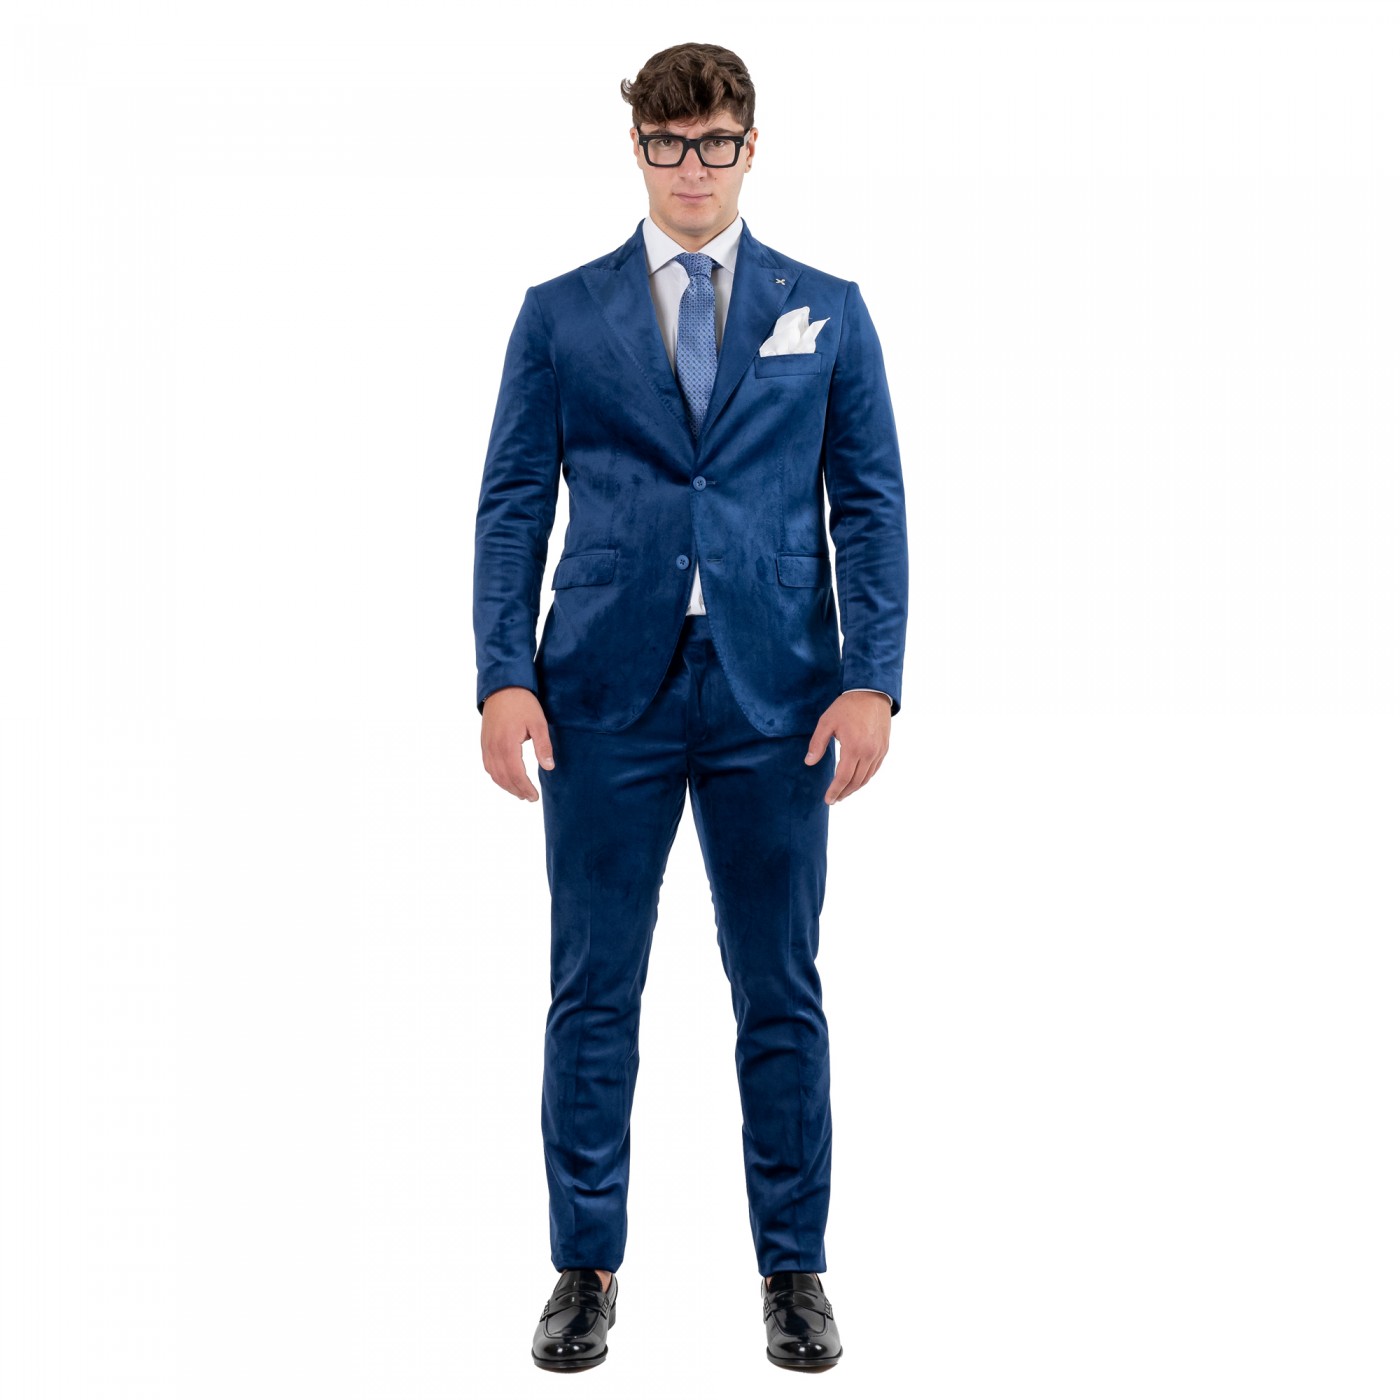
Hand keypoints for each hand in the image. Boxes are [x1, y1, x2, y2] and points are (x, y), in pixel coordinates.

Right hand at [480, 686, 554, 800]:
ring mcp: (486, 746)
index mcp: (508, 745)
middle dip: (517, 791)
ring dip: (506, 786)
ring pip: (494, 774)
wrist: (502, 687)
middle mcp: (494, 748)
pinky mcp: (484, 742)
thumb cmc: (522, 704)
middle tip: (530, 798)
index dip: (525, 788)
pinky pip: (488, 765)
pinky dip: (496, 777)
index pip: (516, 775)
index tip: (535, 796)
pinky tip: (505, 779)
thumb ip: (543, 746)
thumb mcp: (538, 723)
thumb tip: (549, 767)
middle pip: (504, 778)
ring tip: (519, 793)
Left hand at [805, 691, 890, 803]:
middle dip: (844, 793)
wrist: (872, 693)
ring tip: (844, 793)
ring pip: (866, 778)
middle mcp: (869, 753)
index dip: (835, 791)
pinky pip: (874, 769)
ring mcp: (879, 751)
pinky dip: (865, 778)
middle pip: (855, 782)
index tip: (828, 800)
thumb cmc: (847, 706)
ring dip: (854, 788)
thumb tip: (809, 762)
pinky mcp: (884, 748)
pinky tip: (857, 780)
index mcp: (854, 748)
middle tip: (834, 799)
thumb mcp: (826, 722)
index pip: (843, 778)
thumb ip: (817, 744)